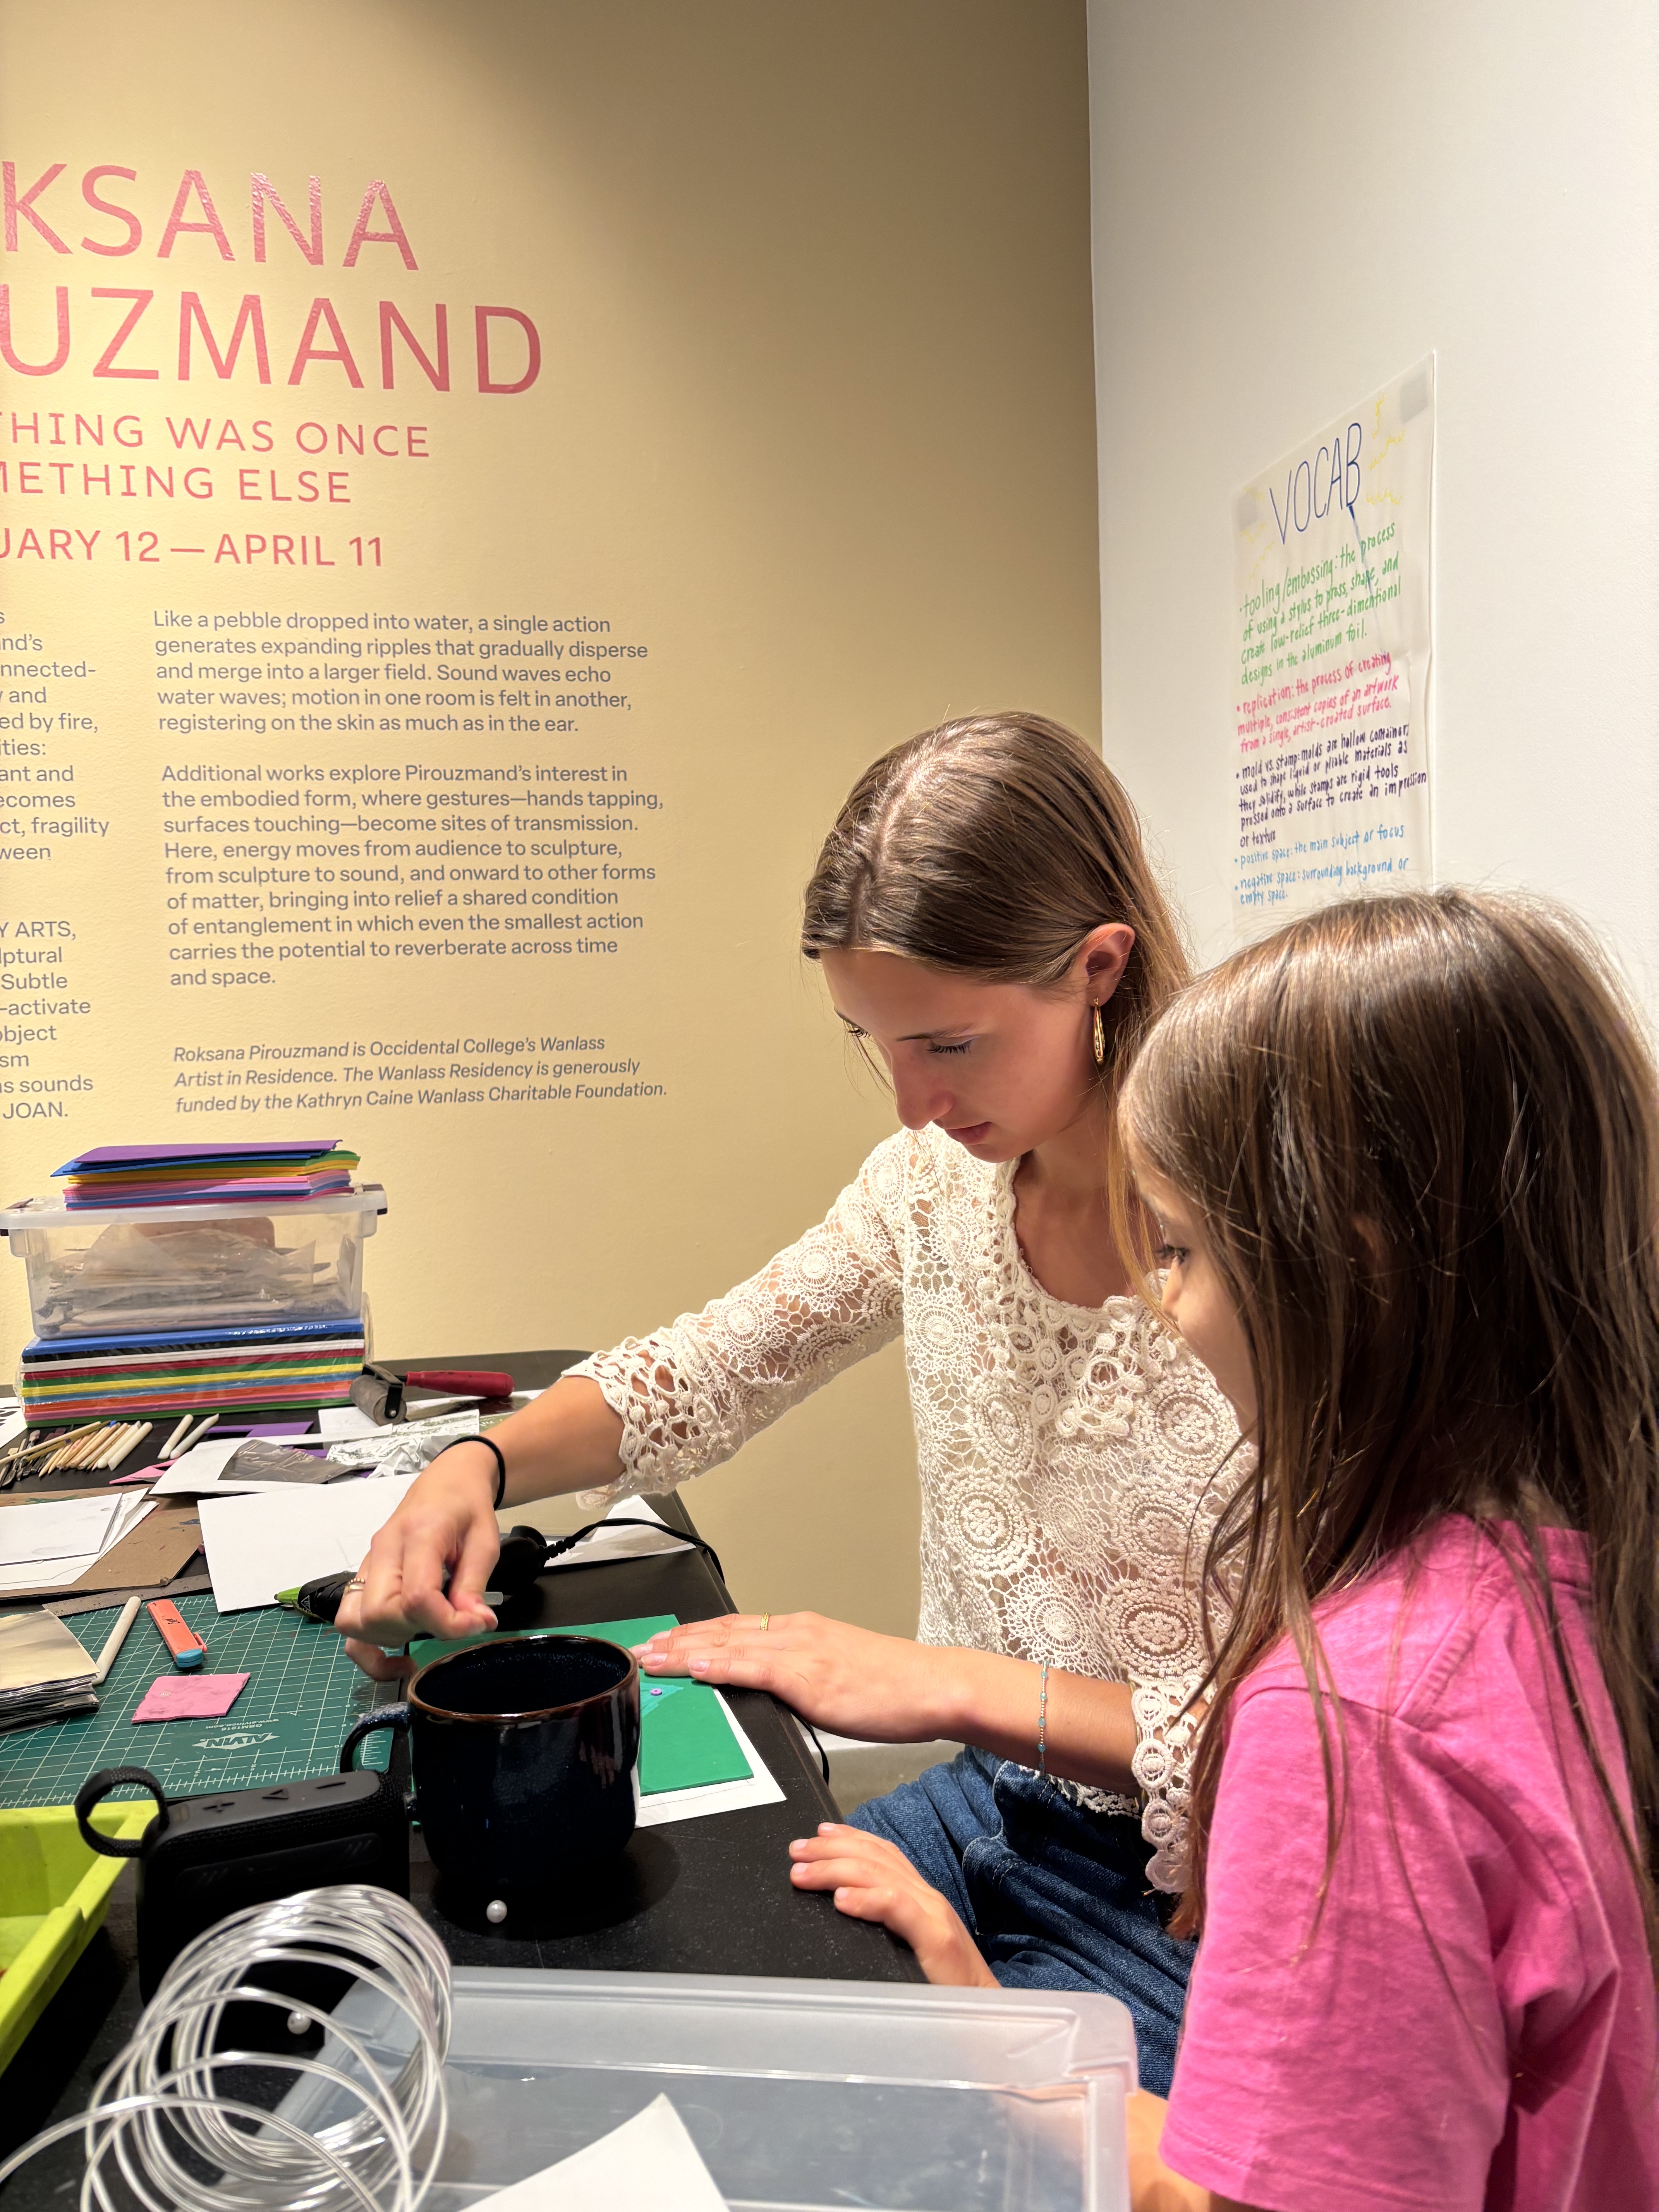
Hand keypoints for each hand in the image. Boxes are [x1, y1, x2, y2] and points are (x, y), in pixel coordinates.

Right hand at [334, 1442, 502, 1677]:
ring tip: (426, 1627)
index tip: (476, 1623)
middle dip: (418, 1629)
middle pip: (379, 1613)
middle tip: (452, 1621)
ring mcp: (367, 1564)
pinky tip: (399, 1657)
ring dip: (392, 1638)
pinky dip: (368, 1650)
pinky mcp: (363, 1578)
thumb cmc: (466, 1508)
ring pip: (355, 1622)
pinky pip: (348, 1624)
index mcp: (417, 1534)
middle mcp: (383, 1550)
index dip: (447, 1623)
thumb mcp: (485, 1541)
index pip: (416, 1596)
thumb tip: (476, 1623)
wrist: (446, 1483)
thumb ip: (475, 1584)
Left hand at [634, 1610, 953, 1741]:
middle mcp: (796, 1632)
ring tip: (650, 1660)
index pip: (733, 1629)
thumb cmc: (893, 1688)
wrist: (932, 1687)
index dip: (693, 1637)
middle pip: (721, 1633)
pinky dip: (720, 1665)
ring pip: (729, 1646)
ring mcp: (801, 1651)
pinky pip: (754, 1668)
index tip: (661, 1645)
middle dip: (675, 1643)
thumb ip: (799, 1679)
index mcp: (801, 1631)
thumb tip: (770, 1693)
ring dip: (683, 1653)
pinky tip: (694, 1668)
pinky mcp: (810, 1675)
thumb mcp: (837, 1676)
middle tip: (638, 1652)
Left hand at [788, 1823, 995, 1986]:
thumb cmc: (946, 1990)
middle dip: (831, 1850)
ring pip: (880, 1877)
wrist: (987, 2018)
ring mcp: (934, 1915)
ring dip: (835, 1870)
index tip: (818, 1833)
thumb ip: (889, 1928)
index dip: (851, 1838)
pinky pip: (897, 1909)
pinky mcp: (938, 1940)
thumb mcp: (912, 1949)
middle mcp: (928, 1898)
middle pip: (875, 1859)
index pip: (884, 1854)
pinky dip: (868, 1900)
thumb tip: (844, 1912)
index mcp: (921, 1898)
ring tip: (803, 1874)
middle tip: (796, 1851)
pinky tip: (841, 1900)